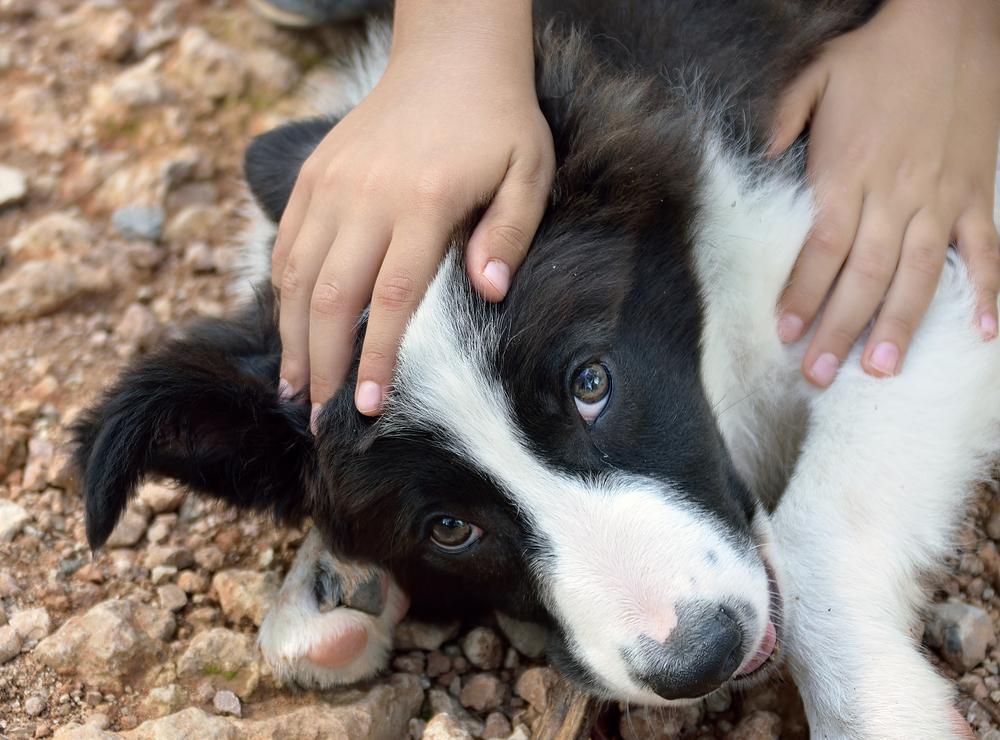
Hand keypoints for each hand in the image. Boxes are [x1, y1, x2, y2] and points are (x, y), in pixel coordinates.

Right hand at [272, 0, 553, 424]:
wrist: (449, 56)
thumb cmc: (497, 121)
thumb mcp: (529, 170)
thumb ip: (510, 232)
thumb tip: (489, 291)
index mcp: (421, 202)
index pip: (390, 299)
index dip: (376, 359)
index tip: (369, 408)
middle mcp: (365, 196)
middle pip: (328, 297)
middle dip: (322, 365)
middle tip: (321, 417)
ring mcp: (330, 184)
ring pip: (295, 275)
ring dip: (292, 337)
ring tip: (295, 387)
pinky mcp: (313, 175)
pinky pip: (284, 243)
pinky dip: (280, 291)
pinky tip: (287, 327)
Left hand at [771, 0, 999, 385]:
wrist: (949, 19)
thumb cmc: (875, 53)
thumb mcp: (812, 79)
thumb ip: (781, 125)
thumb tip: (758, 163)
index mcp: (846, 173)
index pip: (820, 250)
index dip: (801, 295)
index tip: (784, 333)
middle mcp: (893, 194)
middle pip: (862, 275)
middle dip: (839, 329)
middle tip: (820, 375)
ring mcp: (940, 197)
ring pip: (918, 273)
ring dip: (900, 324)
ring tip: (882, 370)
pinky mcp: (976, 191)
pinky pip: (983, 248)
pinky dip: (986, 290)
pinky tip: (983, 331)